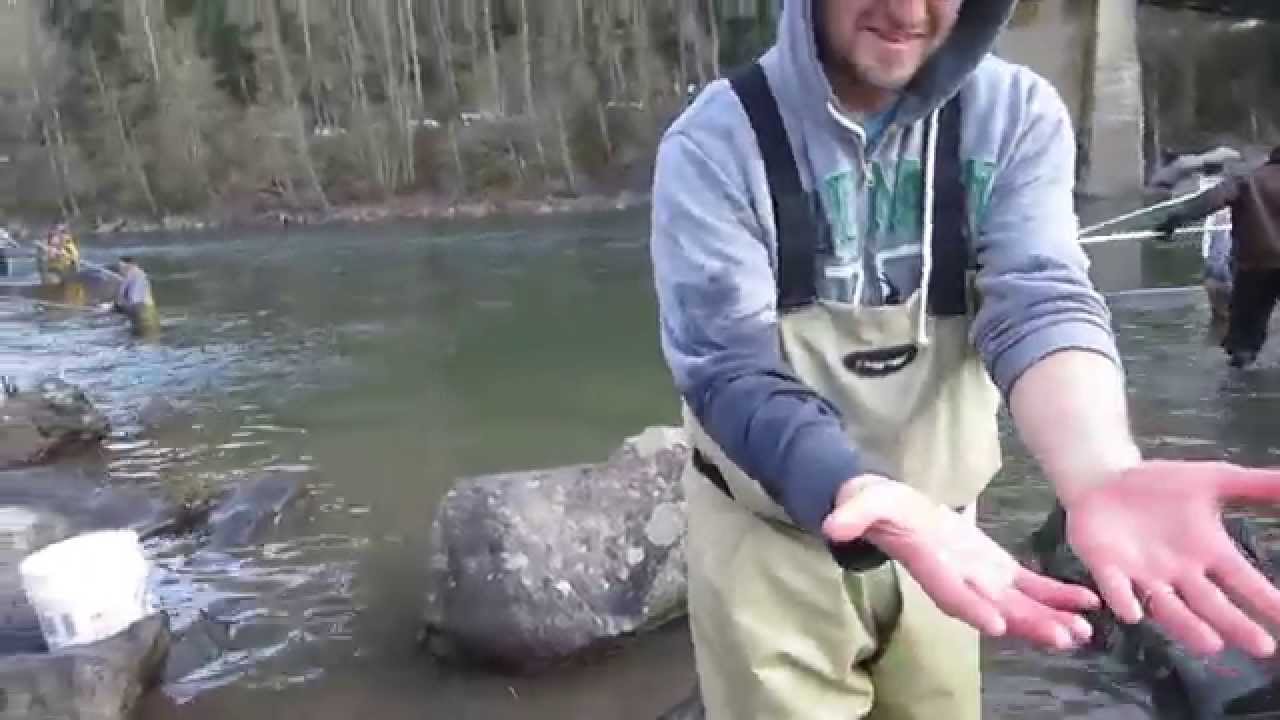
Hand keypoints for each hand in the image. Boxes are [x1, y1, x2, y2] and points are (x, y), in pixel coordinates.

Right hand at [822, 476, 1099, 649]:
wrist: (891, 510)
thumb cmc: (874, 504)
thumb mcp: (860, 500)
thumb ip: (851, 512)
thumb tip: (830, 525)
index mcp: (928, 563)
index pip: (949, 591)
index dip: (971, 607)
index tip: (996, 625)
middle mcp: (957, 579)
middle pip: (994, 609)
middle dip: (1028, 625)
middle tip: (1063, 638)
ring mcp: (978, 577)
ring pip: (1018, 605)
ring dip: (1051, 618)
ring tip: (1084, 632)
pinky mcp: (995, 568)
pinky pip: (1031, 586)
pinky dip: (1058, 594)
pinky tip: (1088, 602)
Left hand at [1064, 460, 1279, 658]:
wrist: (1104, 477)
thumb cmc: (1159, 484)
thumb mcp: (1210, 479)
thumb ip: (1253, 485)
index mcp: (1208, 553)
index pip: (1243, 581)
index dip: (1266, 599)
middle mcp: (1179, 572)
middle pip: (1211, 604)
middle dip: (1235, 624)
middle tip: (1262, 646)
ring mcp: (1143, 574)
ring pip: (1168, 607)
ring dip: (1187, 626)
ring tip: (1211, 644)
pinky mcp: (1107, 567)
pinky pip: (1116, 588)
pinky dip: (1123, 599)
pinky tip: (1133, 613)